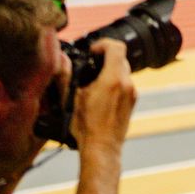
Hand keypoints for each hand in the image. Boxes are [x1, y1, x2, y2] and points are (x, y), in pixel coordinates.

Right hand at [71, 39, 136, 153]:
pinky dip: (114, 83)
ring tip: (93, 83)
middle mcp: (127, 84)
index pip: (116, 47)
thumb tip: (62, 61)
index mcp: (113, 79)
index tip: (92, 51)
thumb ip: (67, 77)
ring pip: (123, 72)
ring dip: (109, 71)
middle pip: (120, 59)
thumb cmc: (87, 128)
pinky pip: (125, 84)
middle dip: (105, 58)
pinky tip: (100, 95)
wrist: (102, 149)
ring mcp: (132, 93)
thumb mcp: (72, 99)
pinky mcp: (132, 102)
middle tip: (90, 66)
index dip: (103, 44)